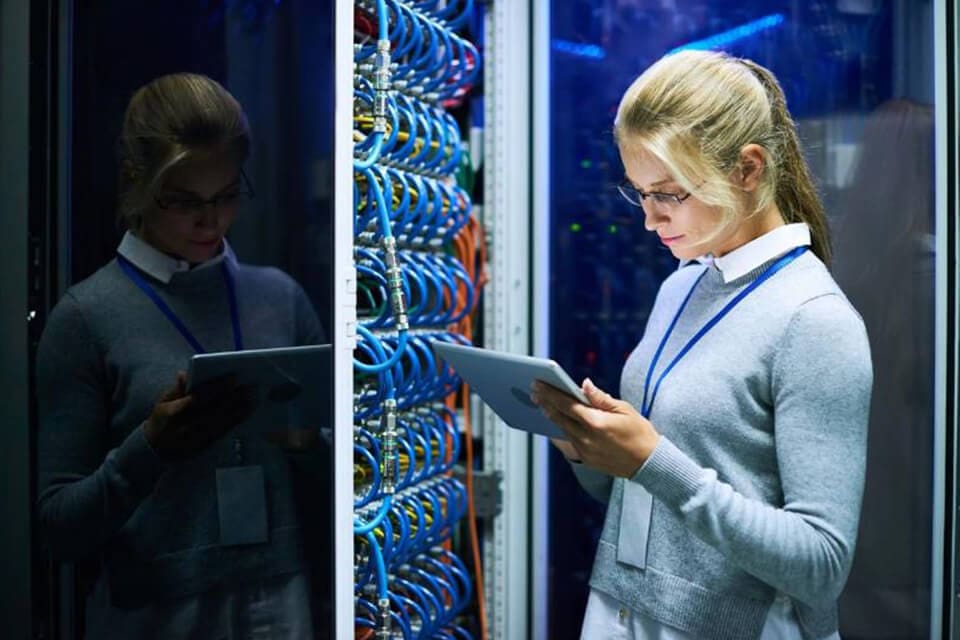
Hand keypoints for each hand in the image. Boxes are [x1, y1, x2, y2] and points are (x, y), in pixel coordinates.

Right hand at [143, 372, 257, 461]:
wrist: (153, 450)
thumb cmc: (160, 420)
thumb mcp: (162, 402)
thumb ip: (176, 389)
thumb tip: (185, 373)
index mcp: (174, 412)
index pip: (199, 398)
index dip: (218, 388)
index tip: (234, 378)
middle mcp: (186, 426)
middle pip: (215, 410)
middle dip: (234, 398)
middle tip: (250, 387)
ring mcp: (196, 438)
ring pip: (222, 422)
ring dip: (239, 410)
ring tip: (253, 399)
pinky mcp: (204, 446)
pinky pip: (223, 433)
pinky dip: (235, 422)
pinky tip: (245, 413)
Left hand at [531, 378, 658, 477]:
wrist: (649, 463)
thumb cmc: (640, 433)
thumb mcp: (624, 410)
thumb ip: (601, 398)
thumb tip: (584, 384)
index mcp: (596, 423)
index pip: (567, 404)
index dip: (550, 393)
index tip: (538, 383)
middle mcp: (587, 438)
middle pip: (559, 417)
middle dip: (545, 402)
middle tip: (533, 391)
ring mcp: (585, 450)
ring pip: (562, 429)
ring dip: (551, 415)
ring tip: (541, 403)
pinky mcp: (587, 459)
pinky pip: (569, 441)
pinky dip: (562, 429)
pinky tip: (556, 420)